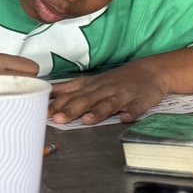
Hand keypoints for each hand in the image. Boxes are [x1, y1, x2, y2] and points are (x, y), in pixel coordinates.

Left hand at [48, 48, 192, 124]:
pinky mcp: (140, 101)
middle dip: (71, 109)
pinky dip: (130, 113)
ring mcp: (122, 95)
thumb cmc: (114, 80)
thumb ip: (68, 89)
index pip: (71, 94)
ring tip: (87, 121)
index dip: (57, 104)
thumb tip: (44, 94)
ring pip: (108, 104)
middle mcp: (104, 89)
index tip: (43, 112)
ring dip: (98, 112)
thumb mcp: (89, 82)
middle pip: (86, 100)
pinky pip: (135, 108)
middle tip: (58, 119)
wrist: (149, 71)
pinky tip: (125, 119)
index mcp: (91, 86)